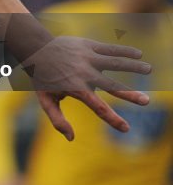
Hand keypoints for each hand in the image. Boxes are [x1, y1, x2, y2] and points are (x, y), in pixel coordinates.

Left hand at [19, 35, 150, 139]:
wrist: (35, 48)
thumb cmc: (43, 78)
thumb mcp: (46, 100)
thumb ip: (57, 119)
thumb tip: (71, 138)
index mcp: (76, 89)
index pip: (97, 107)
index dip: (112, 119)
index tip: (126, 128)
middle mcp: (84, 73)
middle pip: (111, 86)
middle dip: (129, 94)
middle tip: (146, 101)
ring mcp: (87, 58)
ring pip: (114, 63)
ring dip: (132, 66)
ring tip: (149, 69)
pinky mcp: (88, 46)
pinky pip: (109, 49)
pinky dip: (124, 50)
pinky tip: (139, 53)